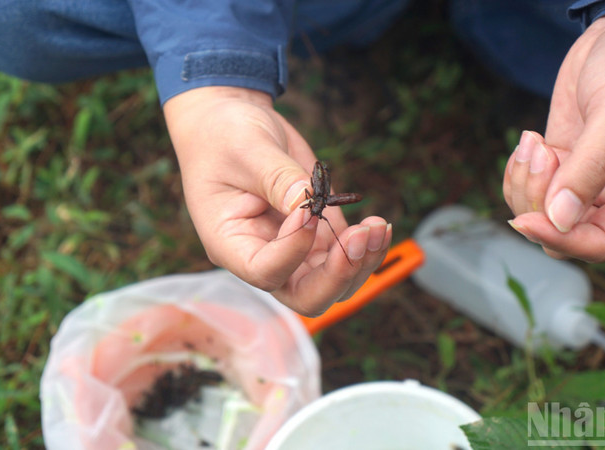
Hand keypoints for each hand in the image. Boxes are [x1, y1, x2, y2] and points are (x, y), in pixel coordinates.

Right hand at [163, 86, 391, 315]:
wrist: (233, 123)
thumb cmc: (225, 137)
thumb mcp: (246, 149)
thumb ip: (277, 178)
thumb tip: (309, 203)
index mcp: (230, 243)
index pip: (264, 272)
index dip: (292, 251)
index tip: (307, 212)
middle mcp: (263, 255)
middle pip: (304, 296)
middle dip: (337, 275)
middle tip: (358, 237)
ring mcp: (294, 249)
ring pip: (332, 284)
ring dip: (360, 263)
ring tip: (376, 227)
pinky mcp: (318, 233)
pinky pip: (346, 257)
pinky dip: (368, 248)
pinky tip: (379, 226)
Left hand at [504, 13, 604, 261]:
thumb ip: (591, 167)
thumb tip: (560, 219)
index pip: (600, 245)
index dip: (560, 238)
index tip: (525, 219)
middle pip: (561, 233)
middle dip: (537, 202)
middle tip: (539, 153)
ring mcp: (584, 183)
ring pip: (538, 214)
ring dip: (524, 183)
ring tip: (534, 141)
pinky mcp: (560, 167)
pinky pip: (527, 191)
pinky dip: (518, 171)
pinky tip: (530, 139)